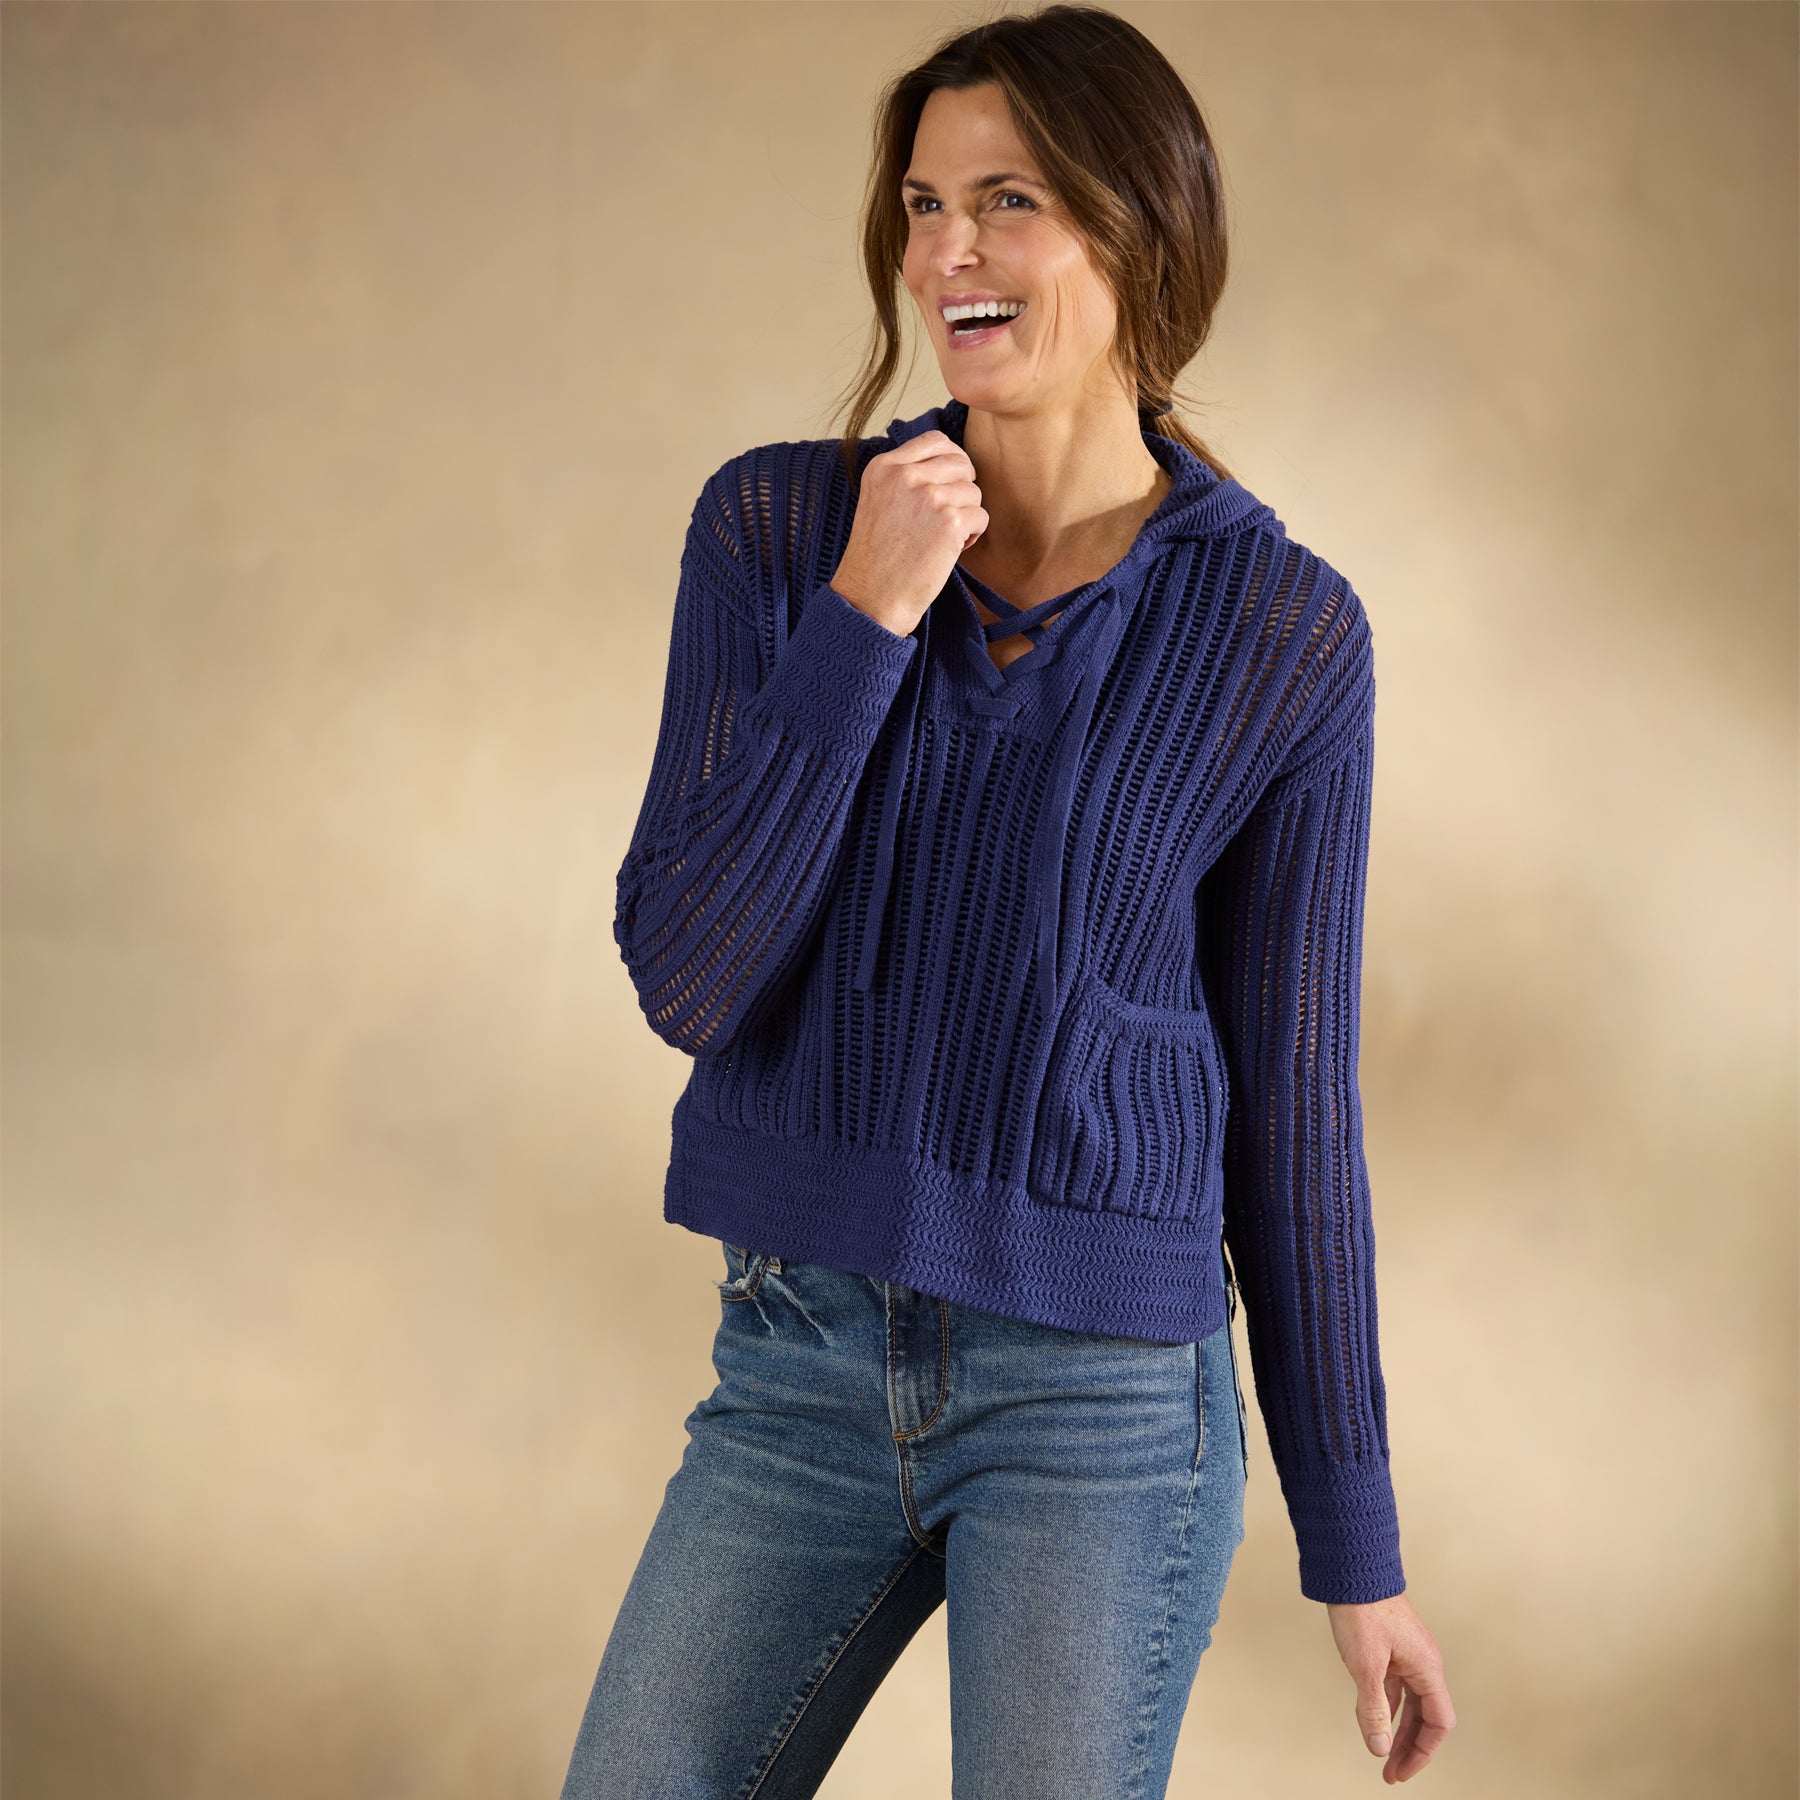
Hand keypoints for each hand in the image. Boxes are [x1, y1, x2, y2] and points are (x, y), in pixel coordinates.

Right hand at [830, 428, 987, 637]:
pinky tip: (949, 551)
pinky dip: (972, 536)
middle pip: (961, 463)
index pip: (935, 441)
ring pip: (974, 491)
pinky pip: (981, 516)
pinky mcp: (950, 521)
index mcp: (884, 467)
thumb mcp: (878, 502)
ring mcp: (928, 496)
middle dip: (962, 490)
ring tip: (942, 539)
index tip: (948, 485)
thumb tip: (952, 462)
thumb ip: (905, 477)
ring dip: (966, 516)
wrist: (870, 599)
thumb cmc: (876, 559)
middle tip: (948, 517)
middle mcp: (904, 475)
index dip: (951, 462)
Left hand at [1326, 1592, 1455, 1782]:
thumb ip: (1374, 1709)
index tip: (1402, 1771)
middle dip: (1410, 1747)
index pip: (1438, 1722)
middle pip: (1425, 1716)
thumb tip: (1380, 1749)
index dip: (1423, 1751)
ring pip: (1409, 1702)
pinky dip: (1386, 1706)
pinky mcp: (1391, 1647)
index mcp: (1427, 1668)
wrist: (1352, 1567)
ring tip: (1382, 1755)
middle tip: (1390, 1774)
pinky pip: (1395, 1686)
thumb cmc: (1361, 1611)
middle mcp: (1423, 1663)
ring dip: (1397, 1729)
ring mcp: (1408, 1654)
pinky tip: (1374, 1721)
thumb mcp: (1365, 1665)